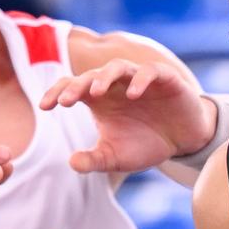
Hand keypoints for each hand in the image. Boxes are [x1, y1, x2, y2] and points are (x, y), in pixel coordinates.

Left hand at [39, 58, 213, 175]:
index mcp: (100, 99)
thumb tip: (71, 162)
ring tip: (96, 92)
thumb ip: (94, 160)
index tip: (45, 107)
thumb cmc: (145, 144)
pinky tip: (133, 94)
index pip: (73, 88)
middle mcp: (116, 85)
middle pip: (90, 76)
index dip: (57, 93)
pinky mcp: (164, 78)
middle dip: (76, 86)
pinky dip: (140, 79)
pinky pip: (149, 71)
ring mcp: (139, 79)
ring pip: (117, 66)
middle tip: (65, 101)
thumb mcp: (116, 158)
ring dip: (104, 77)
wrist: (183, 141)